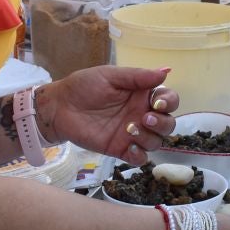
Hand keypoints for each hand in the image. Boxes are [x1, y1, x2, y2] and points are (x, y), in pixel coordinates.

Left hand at [41, 66, 177, 160]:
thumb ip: (138, 76)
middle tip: (144, 118)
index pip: (169, 100)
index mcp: (142, 95)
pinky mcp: (120, 149)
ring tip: (129, 129)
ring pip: (156, 142)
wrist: (60, 106)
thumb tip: (166, 71)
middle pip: (168, 124)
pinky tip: (129, 148)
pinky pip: (140, 159)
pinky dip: (140, 156)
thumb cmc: (83, 86)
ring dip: (149, 137)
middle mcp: (141, 115)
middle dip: (162, 123)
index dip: (169, 102)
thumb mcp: (110, 75)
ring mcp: (132, 134)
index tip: (157, 102)